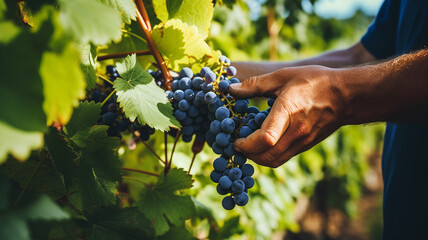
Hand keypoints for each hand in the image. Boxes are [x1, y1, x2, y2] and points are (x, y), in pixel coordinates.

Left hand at [228, 66, 344, 167]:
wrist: (346, 95)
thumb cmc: (314, 81)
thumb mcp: (283, 76)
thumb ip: (255, 84)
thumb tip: (231, 90)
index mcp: (288, 112)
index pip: (266, 138)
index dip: (246, 144)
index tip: (235, 138)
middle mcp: (296, 132)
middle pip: (266, 156)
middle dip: (247, 154)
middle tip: (237, 143)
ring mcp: (302, 142)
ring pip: (274, 161)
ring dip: (257, 157)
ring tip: (248, 144)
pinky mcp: (306, 146)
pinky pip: (283, 158)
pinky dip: (268, 155)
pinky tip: (263, 143)